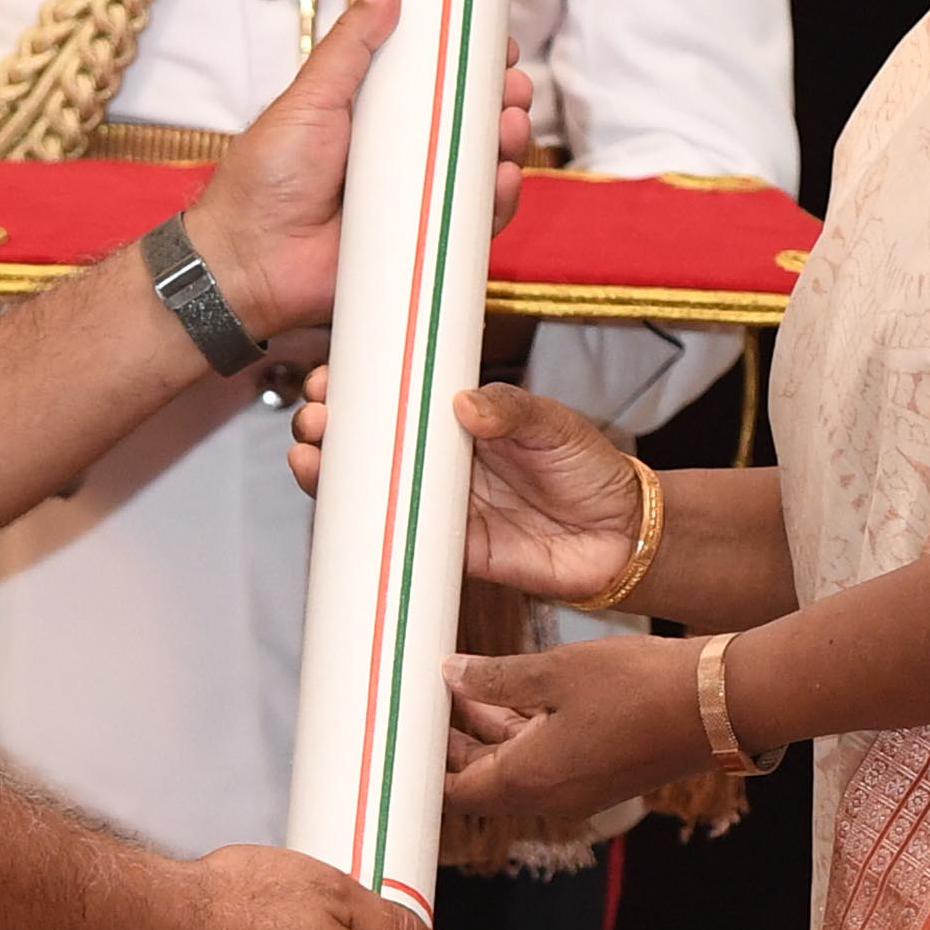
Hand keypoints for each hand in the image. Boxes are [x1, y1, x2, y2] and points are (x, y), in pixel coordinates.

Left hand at [183, 0, 534, 347]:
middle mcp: (403, 157)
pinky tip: (506, 178)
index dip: (474, 63)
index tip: (500, 44)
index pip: (438, 83)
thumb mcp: (310, 98)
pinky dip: (497, 203)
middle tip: (513, 86)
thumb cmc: (267, 178)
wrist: (249, 260)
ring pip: (479, 172)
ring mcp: (416, 202)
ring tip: (512, 124)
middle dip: (501, 101)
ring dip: (507, 144)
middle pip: (470, 124)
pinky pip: (472, 226)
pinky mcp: (423, 245)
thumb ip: (350, 46)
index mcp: (377, 117)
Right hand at [288, 370, 644, 597]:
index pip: (399, 401)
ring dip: (332, 477)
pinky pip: (398, 541)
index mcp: (462, 422)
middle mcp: (443, 463)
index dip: (359, 390)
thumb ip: (512, 409)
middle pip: (372, 445)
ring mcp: (442, 505)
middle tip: (314, 417)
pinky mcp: (451, 550)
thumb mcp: (554, 424)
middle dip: (331, 429)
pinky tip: (335, 513)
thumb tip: (462, 403)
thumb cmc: (590, 469)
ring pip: (373, 491)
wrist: (623, 537)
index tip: (329, 379)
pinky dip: (364, 530)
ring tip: (306, 456)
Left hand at [437, 629, 712, 836]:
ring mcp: (576, 790)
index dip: (420, 765)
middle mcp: (547, 798)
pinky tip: (513, 690)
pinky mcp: (599, 774)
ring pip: (513, 767)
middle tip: (424, 699)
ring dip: (487, 732)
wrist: (720, 704)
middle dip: (451, 743)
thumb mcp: (554, 671)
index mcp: (526, 781)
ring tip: (461, 683)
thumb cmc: (639, 687)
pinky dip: (523, 732)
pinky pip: (545, 761)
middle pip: (479, 780)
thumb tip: (450, 675)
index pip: (452, 790)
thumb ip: (494, 679)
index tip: (401, 732)